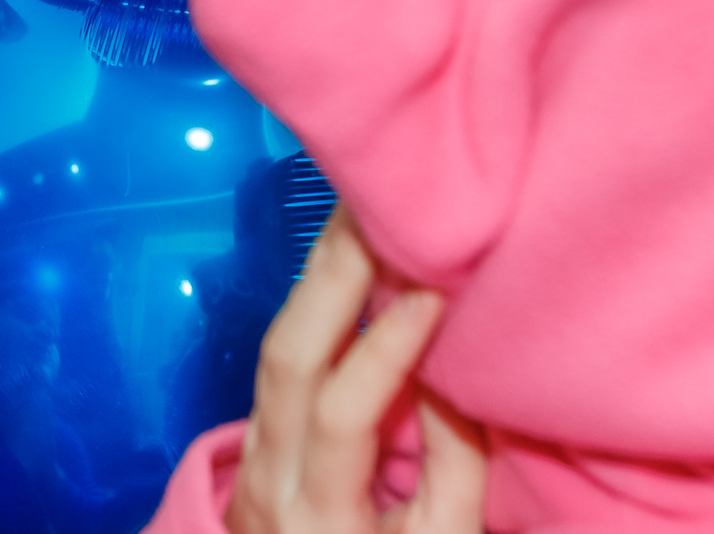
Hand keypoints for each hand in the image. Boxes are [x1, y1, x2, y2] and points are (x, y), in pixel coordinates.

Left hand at [226, 206, 484, 533]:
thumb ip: (456, 467)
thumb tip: (458, 370)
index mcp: (321, 515)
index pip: (342, 412)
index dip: (387, 349)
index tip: (435, 290)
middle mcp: (273, 476)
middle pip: (287, 357)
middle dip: (334, 278)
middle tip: (381, 209)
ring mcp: (255, 452)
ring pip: (275, 345)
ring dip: (320, 275)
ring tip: (364, 209)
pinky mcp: (258, 436)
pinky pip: (281, 354)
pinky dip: (316, 301)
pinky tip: (348, 260)